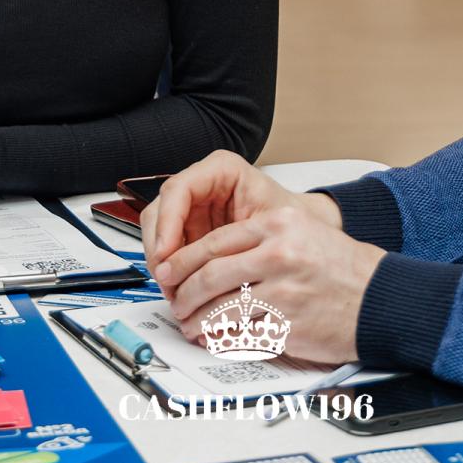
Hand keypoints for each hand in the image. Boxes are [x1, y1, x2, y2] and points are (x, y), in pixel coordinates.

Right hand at [142, 151, 340, 280]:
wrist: (303, 232)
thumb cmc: (293, 223)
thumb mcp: (272, 226)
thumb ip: (240, 241)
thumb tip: (210, 269)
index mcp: (221, 170)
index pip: (178, 190)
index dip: (166, 225)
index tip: (166, 255)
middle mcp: (202, 184)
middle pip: (160, 211)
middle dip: (159, 249)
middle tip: (167, 281)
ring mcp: (193, 208)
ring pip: (158, 232)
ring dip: (162, 264)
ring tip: (175, 292)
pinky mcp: (190, 230)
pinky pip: (169, 250)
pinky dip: (172, 271)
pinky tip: (181, 290)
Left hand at [156, 204, 382, 363]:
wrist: (382, 298)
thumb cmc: (343, 268)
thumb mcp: (303, 232)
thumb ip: (259, 239)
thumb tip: (209, 260)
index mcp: (278, 224)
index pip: (214, 242)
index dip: (183, 260)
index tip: (169, 272)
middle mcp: (279, 253)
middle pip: (209, 274)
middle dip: (183, 293)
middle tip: (175, 301)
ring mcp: (283, 291)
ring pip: (219, 306)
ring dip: (196, 320)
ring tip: (190, 323)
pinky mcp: (287, 324)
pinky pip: (240, 333)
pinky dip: (219, 338)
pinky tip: (213, 338)